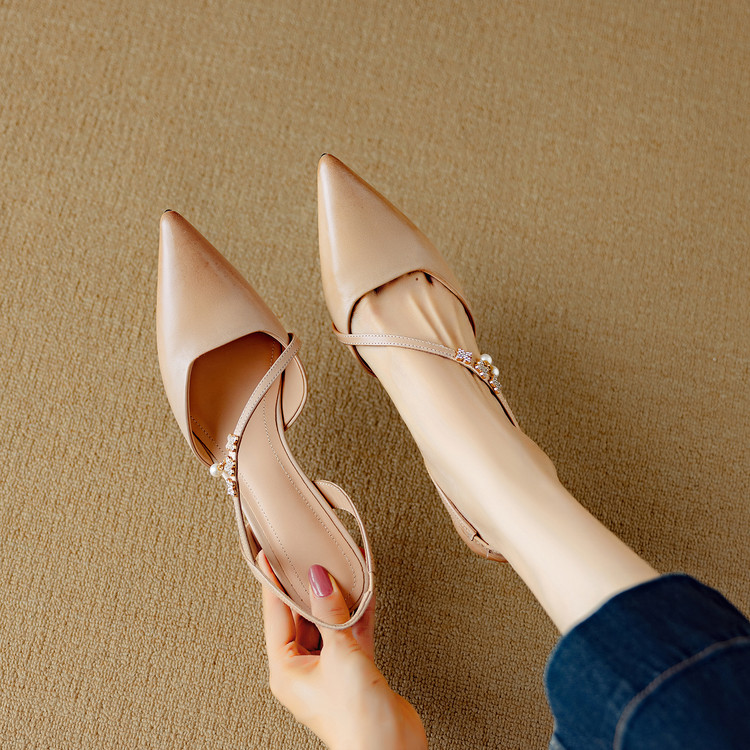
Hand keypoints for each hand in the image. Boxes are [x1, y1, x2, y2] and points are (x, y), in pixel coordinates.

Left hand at [259, 552, 426, 749]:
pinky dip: (357, 611)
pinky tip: (363, 588)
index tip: (270, 557)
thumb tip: (319, 579)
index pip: (276, 615)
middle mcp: (304, 669)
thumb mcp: (341, 655)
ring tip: (339, 565)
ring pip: (328, 621)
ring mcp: (329, 669)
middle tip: (308, 554)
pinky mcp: (354, 669)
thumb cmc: (357, 720)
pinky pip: (351, 631)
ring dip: (336, 596)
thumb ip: (331, 613)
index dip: (274, 583)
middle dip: (309, 586)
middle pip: (301, 616)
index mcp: (286, 670)